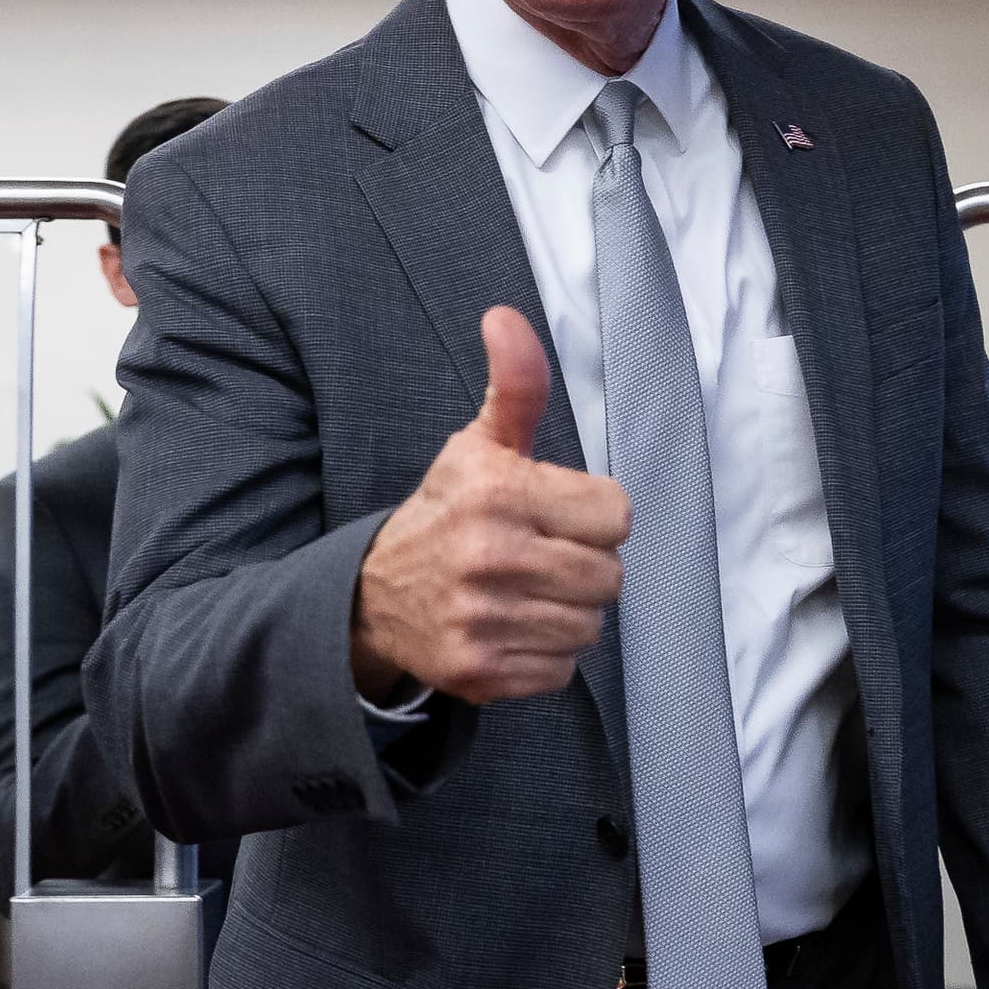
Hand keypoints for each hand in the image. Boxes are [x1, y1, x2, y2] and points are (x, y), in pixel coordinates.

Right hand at [352, 307, 630, 705]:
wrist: (372, 594)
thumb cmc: (448, 512)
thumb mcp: (480, 445)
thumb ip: (515, 386)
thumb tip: (506, 317)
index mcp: (499, 491)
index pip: (616, 516)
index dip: (593, 517)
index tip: (558, 516)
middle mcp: (488, 555)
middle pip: (609, 577)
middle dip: (584, 567)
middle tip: (542, 558)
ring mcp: (480, 618)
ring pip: (588, 626)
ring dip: (566, 613)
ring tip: (526, 594)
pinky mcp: (477, 670)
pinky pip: (560, 670)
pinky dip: (543, 655)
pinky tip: (510, 627)